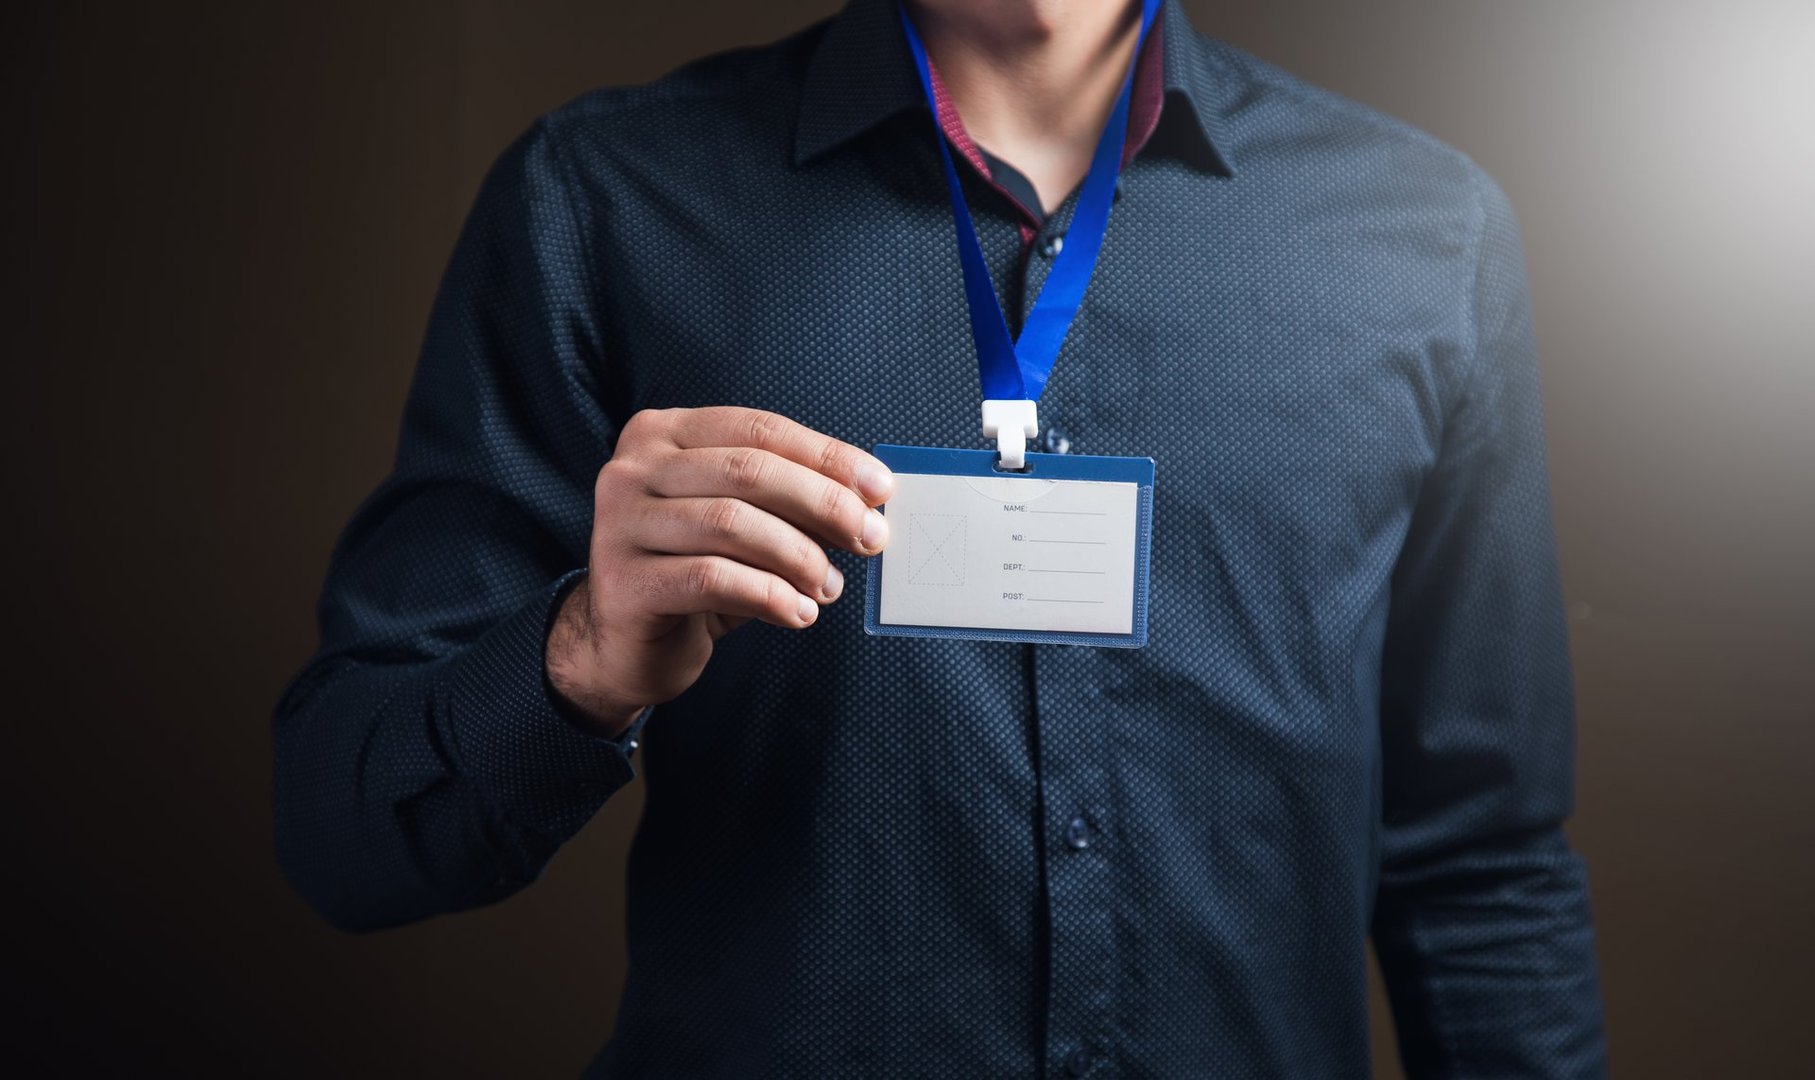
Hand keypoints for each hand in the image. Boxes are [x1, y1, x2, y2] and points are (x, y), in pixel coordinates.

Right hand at [546, 406, 893, 735]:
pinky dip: (770, 595)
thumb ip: (789, 502)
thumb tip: (868, 501)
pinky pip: (713, 579)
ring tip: (829, 587)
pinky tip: (798, 613)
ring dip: (799, 556)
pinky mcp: (625, 581)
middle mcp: (632, 468)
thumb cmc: (696, 573)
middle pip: (749, 471)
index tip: (880, 489)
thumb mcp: (744, 524)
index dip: (826, 456)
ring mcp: (621, 523)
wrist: (626, 646)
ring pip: (731, 523)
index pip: (759, 430)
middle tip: (870, 539)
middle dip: (824, 504)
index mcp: (664, 434)